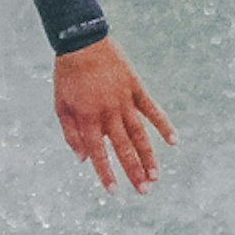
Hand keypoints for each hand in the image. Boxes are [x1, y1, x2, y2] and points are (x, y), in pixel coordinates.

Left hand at [53, 39, 171, 190]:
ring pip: (139, 134)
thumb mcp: (61, 106)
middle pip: (124, 148)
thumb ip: (71, 133)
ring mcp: (124, 100)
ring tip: (156, 176)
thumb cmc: (68, 76)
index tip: (114, 192)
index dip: (106, 174)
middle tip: (144, 191)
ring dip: (149, 156)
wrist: (81, 42)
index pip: (98, 153)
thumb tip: (82, 159)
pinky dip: (163, 124)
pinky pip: (152, 109)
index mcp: (87, 119)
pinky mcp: (135, 88)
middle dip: (134, 172)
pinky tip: (174, 141)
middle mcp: (108, 113)